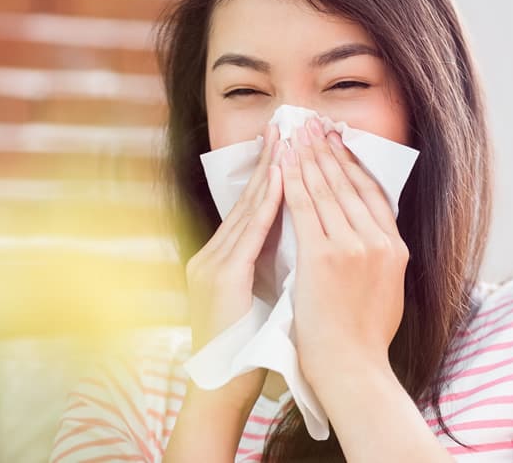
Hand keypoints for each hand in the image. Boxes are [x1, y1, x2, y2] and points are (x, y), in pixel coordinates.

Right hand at [183, 121, 282, 411]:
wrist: (223, 387)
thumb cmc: (248, 350)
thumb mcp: (261, 299)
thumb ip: (271, 268)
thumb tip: (301, 241)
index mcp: (222, 260)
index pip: (252, 208)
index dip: (272, 175)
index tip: (291, 145)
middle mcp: (212, 255)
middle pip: (247, 199)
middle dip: (271, 161)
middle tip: (289, 124)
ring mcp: (212, 264)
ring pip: (246, 208)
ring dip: (270, 171)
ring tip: (288, 138)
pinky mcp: (219, 278)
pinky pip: (248, 233)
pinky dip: (266, 204)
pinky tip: (282, 179)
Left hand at [280, 117, 408, 387]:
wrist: (352, 369)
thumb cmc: (363, 340)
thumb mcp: (387, 292)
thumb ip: (381, 261)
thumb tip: (375, 241)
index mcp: (395, 249)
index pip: (373, 193)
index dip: (353, 163)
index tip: (338, 141)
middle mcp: (379, 242)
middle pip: (350, 183)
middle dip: (328, 149)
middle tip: (313, 123)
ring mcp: (353, 247)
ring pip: (326, 189)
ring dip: (309, 156)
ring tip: (296, 132)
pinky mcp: (325, 256)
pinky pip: (305, 208)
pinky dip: (294, 180)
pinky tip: (284, 162)